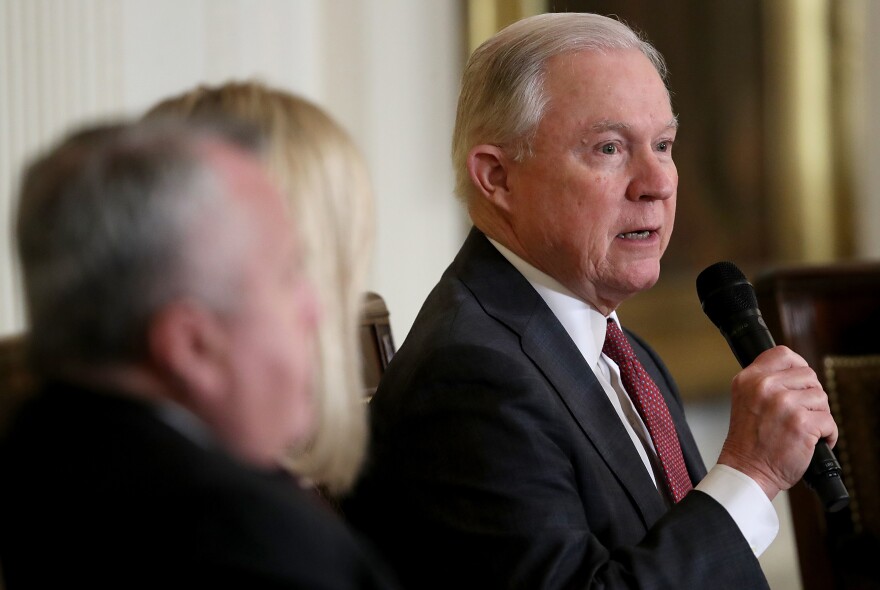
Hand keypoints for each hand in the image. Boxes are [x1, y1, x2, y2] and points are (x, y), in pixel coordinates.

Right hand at [717, 345, 837, 499]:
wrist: (746, 470)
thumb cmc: (748, 440)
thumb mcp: (745, 399)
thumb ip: (764, 382)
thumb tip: (797, 372)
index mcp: (749, 379)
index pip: (783, 354)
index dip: (798, 365)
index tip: (800, 381)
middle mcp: (764, 387)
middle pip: (808, 375)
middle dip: (810, 395)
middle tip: (800, 413)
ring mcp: (783, 404)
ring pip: (821, 398)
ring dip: (819, 416)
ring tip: (803, 429)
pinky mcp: (801, 424)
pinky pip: (829, 421)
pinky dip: (827, 435)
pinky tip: (813, 442)